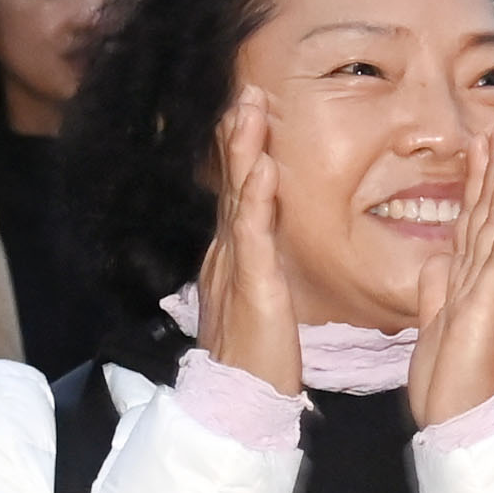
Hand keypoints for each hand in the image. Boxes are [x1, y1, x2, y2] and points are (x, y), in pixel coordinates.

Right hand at [196, 87, 298, 397]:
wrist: (239, 402)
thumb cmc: (258, 359)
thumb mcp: (261, 302)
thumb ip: (262, 271)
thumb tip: (266, 249)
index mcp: (234, 257)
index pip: (239, 193)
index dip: (242, 151)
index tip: (251, 111)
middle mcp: (227, 254)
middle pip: (232, 183)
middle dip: (237, 135)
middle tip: (246, 90)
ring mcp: (235, 267)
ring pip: (238, 197)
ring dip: (243, 150)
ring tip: (248, 109)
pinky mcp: (251, 286)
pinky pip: (252, 234)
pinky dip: (256, 198)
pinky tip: (261, 167)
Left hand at [406, 111, 493, 426]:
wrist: (464, 426)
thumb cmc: (452, 386)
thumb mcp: (434, 327)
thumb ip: (437, 291)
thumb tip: (438, 260)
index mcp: (469, 284)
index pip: (476, 223)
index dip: (479, 183)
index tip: (482, 146)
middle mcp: (484, 280)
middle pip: (493, 213)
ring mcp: (490, 289)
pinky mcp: (488, 304)